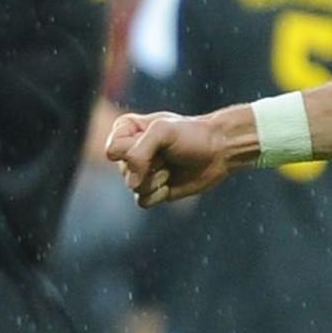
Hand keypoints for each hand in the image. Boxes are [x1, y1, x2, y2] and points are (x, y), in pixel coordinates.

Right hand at [104, 107, 257, 208]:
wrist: (218, 150)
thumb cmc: (191, 135)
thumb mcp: (162, 132)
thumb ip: (138, 153)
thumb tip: (131, 184)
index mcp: (126, 130)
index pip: (113, 151)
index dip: (133, 151)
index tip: (155, 141)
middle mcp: (130, 152)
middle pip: (124, 171)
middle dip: (149, 165)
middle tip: (168, 155)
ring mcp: (141, 172)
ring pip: (133, 187)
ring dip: (155, 180)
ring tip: (170, 168)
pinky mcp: (153, 190)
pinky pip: (143, 201)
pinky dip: (158, 194)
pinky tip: (171, 183)